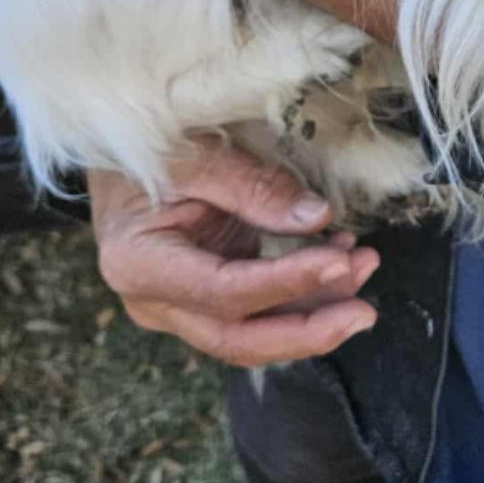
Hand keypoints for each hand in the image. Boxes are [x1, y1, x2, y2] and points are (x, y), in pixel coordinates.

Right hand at [89, 144, 379, 367]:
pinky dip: (302, 292)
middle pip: (237, 338)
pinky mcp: (204, 293)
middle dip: (307, 331)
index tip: (340, 260)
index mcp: (139, 264)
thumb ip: (254, 187)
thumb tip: (317, 218)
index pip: (225, 292)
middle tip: (365, 312)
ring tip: (365, 265)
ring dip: (314, 309)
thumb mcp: (197, 154)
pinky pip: (257, 309)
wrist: (118, 145)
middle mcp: (154, 299)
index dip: (287, 283)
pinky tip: (342, 259)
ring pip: (252, 331)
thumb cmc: (150, 144)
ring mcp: (178, 303)